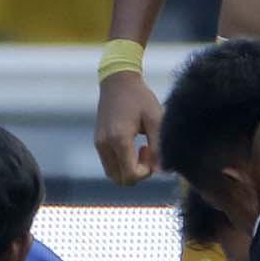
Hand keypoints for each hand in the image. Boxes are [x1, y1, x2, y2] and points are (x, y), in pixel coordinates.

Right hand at [96, 68, 162, 183]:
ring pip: (113, 174)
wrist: (118, 80)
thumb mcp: (155, 119)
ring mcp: (99, 143)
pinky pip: (109, 164)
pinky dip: (122, 163)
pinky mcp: (98, 141)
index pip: (130, 175)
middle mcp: (105, 144)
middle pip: (120, 179)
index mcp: (119, 139)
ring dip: (129, 169)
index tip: (152, 154)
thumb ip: (159, 147)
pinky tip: (133, 145)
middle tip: (148, 152)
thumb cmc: (140, 97)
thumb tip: (161, 171)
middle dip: (137, 173)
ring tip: (141, 149)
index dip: (145, 173)